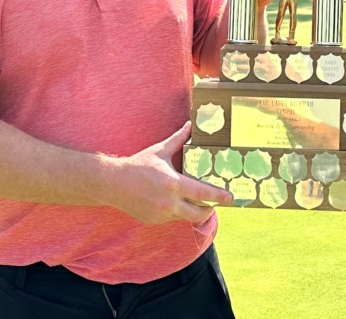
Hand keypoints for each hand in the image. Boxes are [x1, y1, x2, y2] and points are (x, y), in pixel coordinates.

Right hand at [106, 122, 231, 224]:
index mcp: (173, 183)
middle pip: (198, 214)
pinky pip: (172, 219)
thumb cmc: (138, 165)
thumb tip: (190, 125)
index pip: (202, 193)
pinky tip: (174, 203)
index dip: (218, 196)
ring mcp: (161, 214)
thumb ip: (178, 140)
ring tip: (197, 205)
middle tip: (214, 205)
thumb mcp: (159, 151)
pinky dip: (176, 213)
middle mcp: (169, 202)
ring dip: (193, 212)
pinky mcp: (154, 221)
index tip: (230, 197)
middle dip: (209, 210)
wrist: (114, 183)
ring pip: (185, 218)